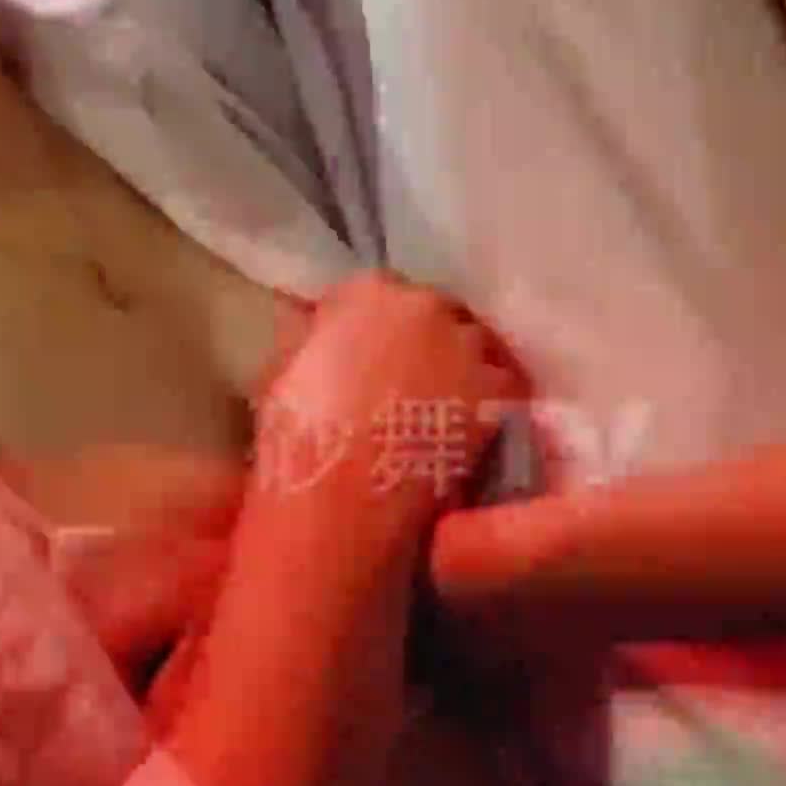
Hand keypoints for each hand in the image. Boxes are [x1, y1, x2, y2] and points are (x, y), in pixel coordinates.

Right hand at [254, 272, 524, 524]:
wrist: (341, 495)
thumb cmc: (300, 434)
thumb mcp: (282, 369)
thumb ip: (309, 335)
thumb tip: (316, 326)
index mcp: (367, 292)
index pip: (382, 290)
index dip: (377, 322)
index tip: (372, 348)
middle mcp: (424, 306)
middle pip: (435, 312)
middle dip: (425, 339)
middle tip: (411, 379)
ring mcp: (466, 345)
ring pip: (475, 343)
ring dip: (463, 365)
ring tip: (446, 402)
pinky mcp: (496, 389)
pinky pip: (503, 383)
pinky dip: (492, 399)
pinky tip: (477, 423)